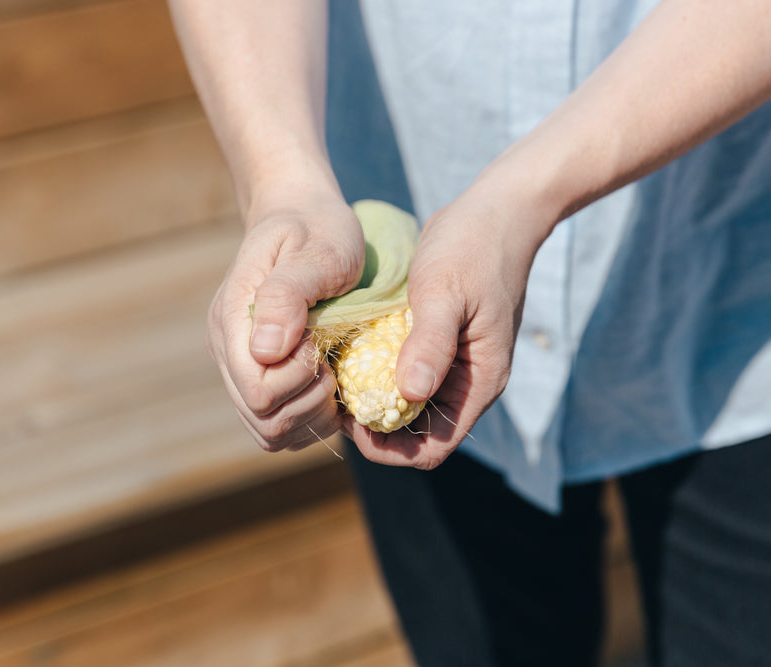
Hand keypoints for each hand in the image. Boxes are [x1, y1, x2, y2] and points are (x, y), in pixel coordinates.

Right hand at [207, 196, 364, 450]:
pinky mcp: (259, 379)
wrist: (302, 218)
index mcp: (232, 320)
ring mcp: (240, 368)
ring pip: (270, 433)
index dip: (298, 380)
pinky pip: (280, 429)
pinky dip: (310, 420)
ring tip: (329, 374)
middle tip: (330, 362)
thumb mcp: (315, 249)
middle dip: (308, 402)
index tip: (320, 343)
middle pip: (262, 421)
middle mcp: (227, 351)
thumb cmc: (316, 228)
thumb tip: (266, 350)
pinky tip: (327, 385)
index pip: (257, 390)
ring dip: (311, 416)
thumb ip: (287, 294)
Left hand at [342, 185, 547, 468]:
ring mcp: (454, 365)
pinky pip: (406, 375)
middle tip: (332, 399)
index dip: (389, 449)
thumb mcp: (445, 292)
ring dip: (373, 401)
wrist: (497, 211)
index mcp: (479, 383)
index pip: (433, 448)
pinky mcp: (439, 344)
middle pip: (416, 435)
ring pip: (407, 406)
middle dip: (374, 427)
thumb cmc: (473, 247)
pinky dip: (378, 374)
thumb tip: (409, 394)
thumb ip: (430, 343)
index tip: (349, 422)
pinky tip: (350, 355)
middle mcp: (468, 384)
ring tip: (335, 379)